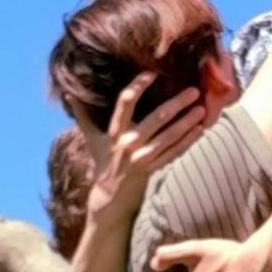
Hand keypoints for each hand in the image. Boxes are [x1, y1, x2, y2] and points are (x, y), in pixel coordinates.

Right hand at [74, 75, 206, 227]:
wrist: (109, 198)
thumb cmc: (102, 163)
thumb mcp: (91, 139)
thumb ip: (82, 115)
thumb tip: (68, 94)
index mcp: (114, 132)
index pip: (125, 102)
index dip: (138, 86)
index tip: (152, 73)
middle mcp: (128, 143)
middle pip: (156, 118)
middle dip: (177, 103)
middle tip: (194, 90)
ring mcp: (142, 158)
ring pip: (169, 136)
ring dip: (187, 122)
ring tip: (202, 108)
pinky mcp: (154, 170)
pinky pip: (174, 153)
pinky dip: (188, 141)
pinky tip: (200, 130)